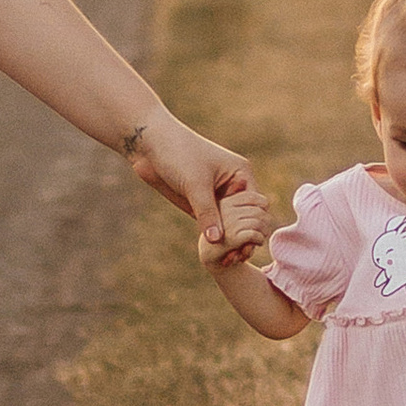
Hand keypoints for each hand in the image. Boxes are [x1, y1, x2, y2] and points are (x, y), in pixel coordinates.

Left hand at [127, 114, 251, 249]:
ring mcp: (215, 197)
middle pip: (244, 218)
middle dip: (242, 237)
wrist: (149, 145)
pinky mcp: (199, 204)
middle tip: (237, 257)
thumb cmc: (178, 153)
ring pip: (228, 224)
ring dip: (229, 241)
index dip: (253, 226)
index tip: (247, 245)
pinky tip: (216, 254)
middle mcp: (231, 186)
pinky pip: (211, 225)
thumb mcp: (196, 183)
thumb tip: (217, 240)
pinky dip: (214, 239)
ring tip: (228, 260)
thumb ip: (207, 212)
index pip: (255, 206)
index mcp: (240, 174)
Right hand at [203, 184, 274, 270]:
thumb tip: (242, 180)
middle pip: (260, 210)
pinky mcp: (229, 237)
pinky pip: (254, 234)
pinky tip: (254, 245)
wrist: (211, 257)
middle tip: (261, 232)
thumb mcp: (230, 213)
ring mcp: (226, 222)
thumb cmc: (223, 232)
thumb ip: (237, 199)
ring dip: (263, 233)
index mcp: (224, 200)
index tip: (259, 219)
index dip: (263, 208)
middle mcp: (224, 209)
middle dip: (265, 222)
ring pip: (259, 221)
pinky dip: (258, 241)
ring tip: (258, 239)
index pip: (254, 197)